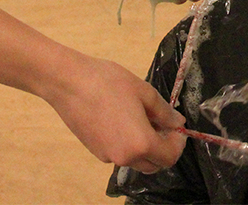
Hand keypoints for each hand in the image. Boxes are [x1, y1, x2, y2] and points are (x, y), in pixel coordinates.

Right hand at [43, 53, 186, 172]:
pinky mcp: (94, 151)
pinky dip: (128, 145)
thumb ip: (165, 112)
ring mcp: (107, 157)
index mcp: (141, 144)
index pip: (170, 157)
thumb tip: (177, 123)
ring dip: (146, 148)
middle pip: (154, 164)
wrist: (68, 82)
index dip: (178, 143)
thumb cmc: (109, 83)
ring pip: (136, 161)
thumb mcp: (145, 93)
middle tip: (162, 124)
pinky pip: (120, 154)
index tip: (177, 127)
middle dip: (163, 148)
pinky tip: (123, 122)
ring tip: (143, 120)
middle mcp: (124, 157)